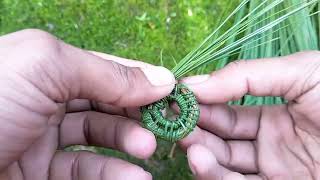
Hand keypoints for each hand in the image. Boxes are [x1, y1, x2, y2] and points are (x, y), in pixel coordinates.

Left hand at [0, 29, 174, 179]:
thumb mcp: (47, 67)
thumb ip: (107, 72)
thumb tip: (162, 78)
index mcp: (49, 68)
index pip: (107, 72)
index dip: (141, 81)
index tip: (173, 94)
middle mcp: (48, 101)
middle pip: (108, 106)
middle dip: (139, 114)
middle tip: (165, 126)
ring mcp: (45, 142)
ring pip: (100, 142)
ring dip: (131, 147)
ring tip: (149, 151)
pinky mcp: (42, 176)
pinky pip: (85, 174)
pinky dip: (115, 175)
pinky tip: (135, 178)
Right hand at [179, 51, 319, 179]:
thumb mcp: (300, 73)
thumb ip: (248, 75)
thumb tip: (194, 83)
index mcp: (273, 116)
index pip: (226, 114)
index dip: (201, 105)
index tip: (177, 98)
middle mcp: (268, 145)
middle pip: (220, 140)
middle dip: (194, 128)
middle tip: (173, 119)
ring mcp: (271, 171)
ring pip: (223, 166)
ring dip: (199, 153)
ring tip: (185, 139)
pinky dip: (214, 176)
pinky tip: (199, 160)